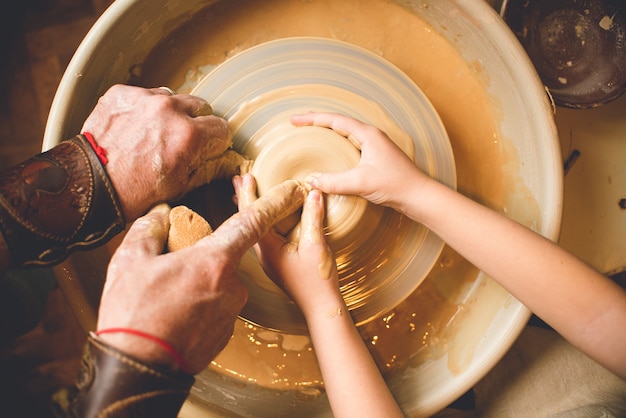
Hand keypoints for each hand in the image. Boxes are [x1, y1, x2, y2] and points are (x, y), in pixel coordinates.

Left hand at [82, 84, 232, 220]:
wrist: (88, 185)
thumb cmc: (135, 192)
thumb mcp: (181, 186)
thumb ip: (210, 168)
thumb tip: (230, 163)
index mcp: (189, 135)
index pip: (221, 127)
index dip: (216, 141)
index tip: (209, 148)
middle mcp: (169, 110)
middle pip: (200, 107)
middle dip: (195, 124)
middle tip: (179, 142)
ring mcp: (144, 99)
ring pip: (172, 98)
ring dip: (169, 114)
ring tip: (153, 135)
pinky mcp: (122, 94)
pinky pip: (144, 96)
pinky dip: (143, 109)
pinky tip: (134, 129)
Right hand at [97, 171, 310, 373]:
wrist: (137, 370)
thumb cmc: (135, 315)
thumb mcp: (130, 261)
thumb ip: (149, 229)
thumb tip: (158, 216)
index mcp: (215, 260)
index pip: (251, 223)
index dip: (271, 203)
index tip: (290, 192)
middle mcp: (232, 286)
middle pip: (223, 259)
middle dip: (202, 260)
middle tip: (169, 274)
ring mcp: (231, 313)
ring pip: (217, 286)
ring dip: (198, 287)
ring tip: (165, 301)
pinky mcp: (225, 334)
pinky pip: (215, 310)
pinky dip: (199, 309)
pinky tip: (174, 317)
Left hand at [234, 173, 341, 317]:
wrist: (321, 308)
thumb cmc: (318, 281)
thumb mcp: (316, 245)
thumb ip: (313, 217)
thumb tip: (312, 192)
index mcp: (268, 248)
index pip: (253, 215)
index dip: (249, 193)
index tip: (244, 176)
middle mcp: (263, 253)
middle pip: (249, 220)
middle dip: (245, 198)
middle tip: (239, 179)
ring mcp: (269, 259)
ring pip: (256, 228)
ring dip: (253, 208)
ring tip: (246, 192)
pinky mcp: (277, 262)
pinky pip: (264, 235)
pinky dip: (263, 220)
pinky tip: (267, 216)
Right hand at [290, 112, 428, 214]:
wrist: (418, 196)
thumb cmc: (396, 185)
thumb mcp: (361, 183)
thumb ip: (335, 182)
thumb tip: (312, 181)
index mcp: (367, 134)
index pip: (334, 120)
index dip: (312, 118)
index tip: (294, 119)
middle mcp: (371, 136)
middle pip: (338, 122)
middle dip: (317, 121)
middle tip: (298, 122)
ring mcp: (374, 146)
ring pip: (345, 132)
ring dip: (327, 131)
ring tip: (310, 132)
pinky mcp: (375, 158)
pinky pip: (350, 144)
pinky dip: (335, 144)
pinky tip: (330, 153)